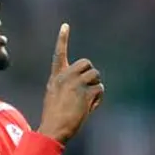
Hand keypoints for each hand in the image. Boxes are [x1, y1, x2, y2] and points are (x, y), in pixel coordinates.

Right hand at [38, 23, 103, 143]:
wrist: (54, 127)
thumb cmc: (54, 115)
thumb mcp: (54, 95)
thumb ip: (67, 84)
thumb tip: (89, 82)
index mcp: (56, 77)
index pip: (59, 54)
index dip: (62, 39)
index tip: (65, 26)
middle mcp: (65, 77)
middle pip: (86, 63)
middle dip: (90, 73)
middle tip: (86, 86)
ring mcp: (76, 84)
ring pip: (95, 76)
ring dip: (94, 88)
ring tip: (85, 101)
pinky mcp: (86, 92)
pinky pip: (100, 89)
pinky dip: (97, 100)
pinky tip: (88, 108)